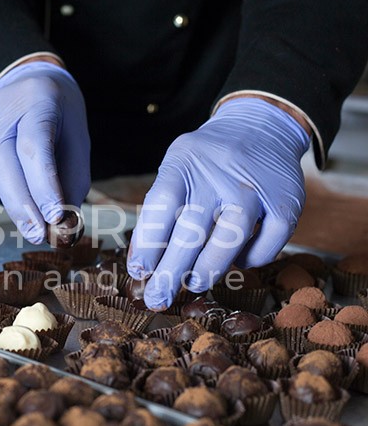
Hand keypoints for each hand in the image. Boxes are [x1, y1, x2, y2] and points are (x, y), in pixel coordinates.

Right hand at [0, 61, 90, 242]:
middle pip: (2, 162)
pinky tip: (21, 199)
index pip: (34, 145)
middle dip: (21, 204)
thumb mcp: (78, 139)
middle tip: (39, 235)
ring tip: (38, 223)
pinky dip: (7, 197)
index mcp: (35, 100)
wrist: (25, 86)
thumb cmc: (59, 115)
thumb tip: (65, 225)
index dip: (43, 183)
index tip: (55, 216)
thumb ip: (73, 180)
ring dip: (17, 206)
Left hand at [128, 97, 310, 309]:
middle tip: (158, 298)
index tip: (139, 272)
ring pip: (229, 242)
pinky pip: (267, 246)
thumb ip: (159, 213)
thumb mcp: (175, 170)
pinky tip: (235, 262)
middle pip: (191, 233)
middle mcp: (219, 176)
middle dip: (170, 273)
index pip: (160, 207)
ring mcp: (254, 190)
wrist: (260, 127)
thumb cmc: (205, 162)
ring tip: (193, 283)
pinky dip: (249, 261)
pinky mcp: (286, 203)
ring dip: (207, 271)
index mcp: (184, 164)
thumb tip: (139, 266)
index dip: (147, 245)